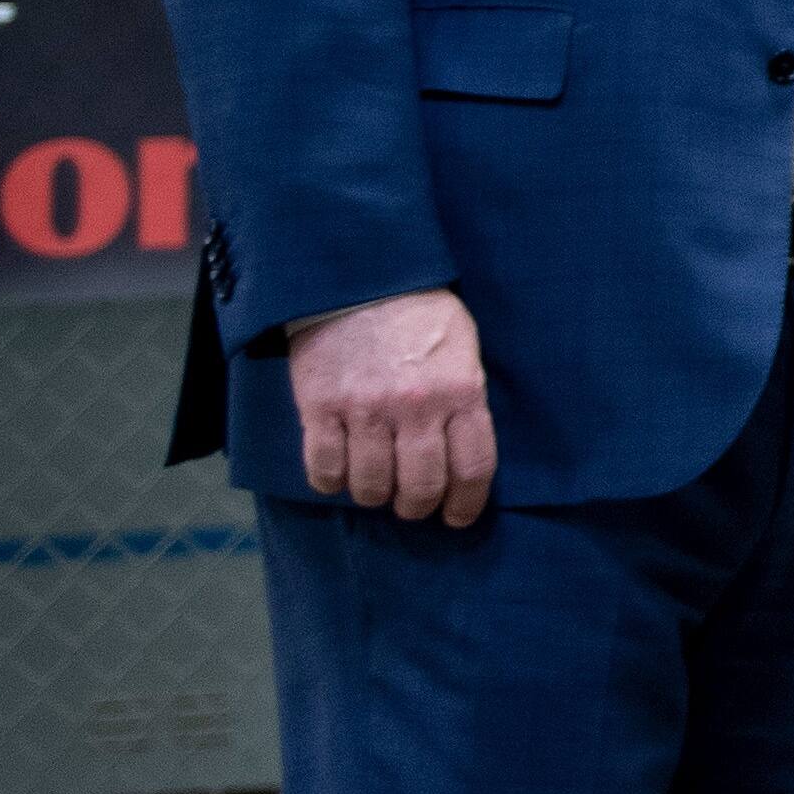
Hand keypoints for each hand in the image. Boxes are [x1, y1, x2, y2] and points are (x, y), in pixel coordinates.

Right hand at [289, 289, 496, 526]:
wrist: (358, 277)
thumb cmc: (419, 312)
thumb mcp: (463, 347)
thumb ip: (466, 396)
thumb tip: (466, 448)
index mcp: (461, 390)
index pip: (473, 467)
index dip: (466, 503)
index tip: (458, 517)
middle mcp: (416, 406)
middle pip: (422, 486)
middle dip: (418, 506)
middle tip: (412, 506)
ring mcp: (365, 409)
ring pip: (371, 486)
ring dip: (374, 496)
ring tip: (375, 487)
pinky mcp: (320, 407)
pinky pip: (324, 469)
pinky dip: (331, 483)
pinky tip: (338, 476)